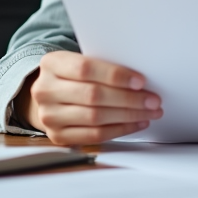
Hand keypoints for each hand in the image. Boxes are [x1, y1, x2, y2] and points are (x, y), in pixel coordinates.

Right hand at [15, 51, 162, 145]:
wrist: (49, 96)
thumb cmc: (73, 76)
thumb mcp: (79, 61)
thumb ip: (102, 66)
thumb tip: (139, 78)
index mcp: (51, 64)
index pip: (85, 69)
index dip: (115, 75)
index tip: (140, 81)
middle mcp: (45, 90)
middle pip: (93, 95)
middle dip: (128, 99)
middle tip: (153, 100)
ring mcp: (49, 116)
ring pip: (96, 118)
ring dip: (128, 116)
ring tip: (149, 112)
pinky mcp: (58, 136)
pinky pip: (95, 136)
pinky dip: (120, 130)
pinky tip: (136, 123)